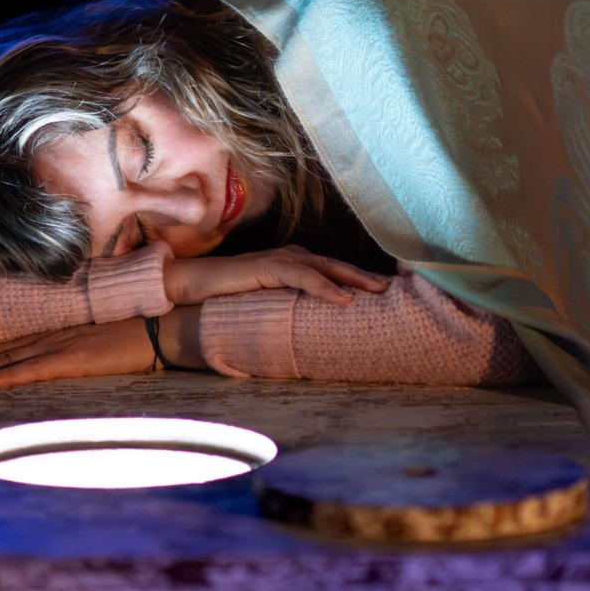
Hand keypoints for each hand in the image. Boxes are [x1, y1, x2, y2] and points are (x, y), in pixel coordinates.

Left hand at [0, 317, 158, 387]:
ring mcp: (62, 344)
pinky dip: (13, 376)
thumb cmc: (134, 330)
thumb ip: (68, 345)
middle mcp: (48, 335)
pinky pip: (39, 369)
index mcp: (49, 331)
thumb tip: (47, 359)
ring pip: (5, 360)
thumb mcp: (92, 338)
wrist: (165, 322)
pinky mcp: (78, 358)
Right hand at [162, 245, 391, 306]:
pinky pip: (302, 276)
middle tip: (396, 289)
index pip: (335, 271)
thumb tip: (313, 334)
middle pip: (339, 266)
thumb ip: (290, 310)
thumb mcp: (268, 305)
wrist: (193, 287)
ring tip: (379, 292)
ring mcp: (281, 259)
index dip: (362, 280)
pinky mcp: (268, 267)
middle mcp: (292, 257)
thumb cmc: (229, 299)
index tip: (388, 292)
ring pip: (327, 268)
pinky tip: (343, 298)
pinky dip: (325, 287)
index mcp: (296, 264)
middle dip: (368, 277)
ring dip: (355, 279)